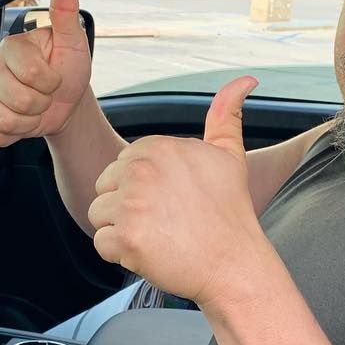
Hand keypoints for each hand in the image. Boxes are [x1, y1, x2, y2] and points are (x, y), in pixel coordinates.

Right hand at [0, 0, 91, 146]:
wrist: (65, 103)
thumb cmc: (68, 70)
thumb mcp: (73, 41)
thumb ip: (66, 10)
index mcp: (13, 46)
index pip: (30, 74)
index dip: (50, 82)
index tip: (54, 77)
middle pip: (17, 100)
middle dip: (41, 103)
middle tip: (45, 94)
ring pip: (6, 119)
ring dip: (30, 120)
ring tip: (35, 106)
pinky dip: (16, 133)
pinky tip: (22, 119)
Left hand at [88, 76, 262, 304]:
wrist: (235, 264)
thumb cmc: (230, 213)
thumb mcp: (230, 156)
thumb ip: (225, 116)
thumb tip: (245, 80)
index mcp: (158, 147)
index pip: (121, 166)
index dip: (142, 189)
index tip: (171, 202)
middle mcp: (142, 170)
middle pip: (104, 187)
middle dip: (127, 208)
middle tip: (165, 222)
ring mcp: (132, 204)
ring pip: (98, 215)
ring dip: (122, 230)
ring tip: (158, 236)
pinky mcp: (126, 237)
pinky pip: (101, 244)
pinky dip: (121, 255)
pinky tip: (152, 252)